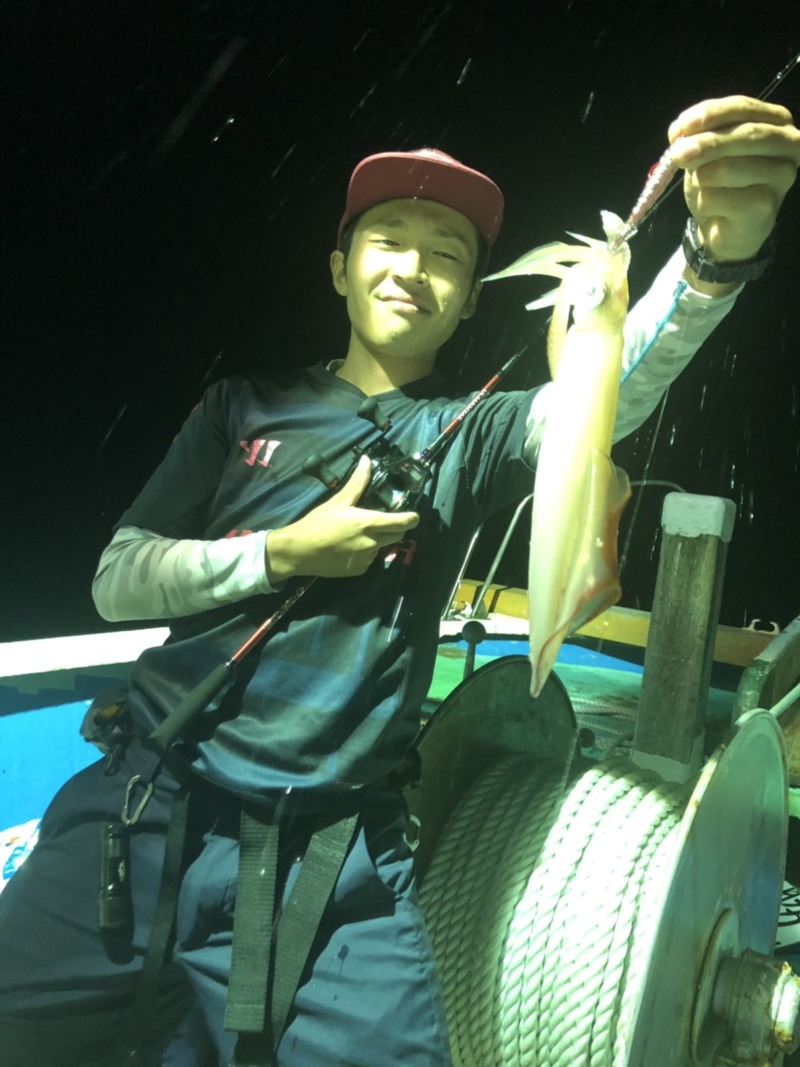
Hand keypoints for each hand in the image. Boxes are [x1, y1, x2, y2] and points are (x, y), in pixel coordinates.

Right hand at [265, 455, 418, 580]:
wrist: (299, 552)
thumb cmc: (318, 523)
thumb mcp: (339, 501)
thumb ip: (357, 482)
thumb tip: (367, 460)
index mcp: (369, 523)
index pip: (403, 523)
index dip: (412, 518)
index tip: (414, 515)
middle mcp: (373, 543)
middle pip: (397, 536)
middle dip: (395, 528)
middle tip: (383, 520)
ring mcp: (367, 559)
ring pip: (382, 547)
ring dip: (377, 540)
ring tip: (358, 534)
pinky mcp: (359, 570)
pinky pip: (370, 559)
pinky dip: (365, 552)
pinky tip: (349, 547)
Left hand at [669, 95, 799, 261]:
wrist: (726, 229)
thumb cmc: (720, 184)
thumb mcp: (707, 153)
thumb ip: (698, 137)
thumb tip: (679, 133)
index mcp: (776, 121)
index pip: (743, 107)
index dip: (711, 114)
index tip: (680, 127)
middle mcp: (788, 144)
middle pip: (745, 135)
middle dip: (707, 143)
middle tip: (678, 154)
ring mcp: (782, 175)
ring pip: (730, 168)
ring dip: (702, 177)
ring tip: (701, 186)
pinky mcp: (767, 206)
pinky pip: (722, 198)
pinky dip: (705, 202)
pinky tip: (711, 208)